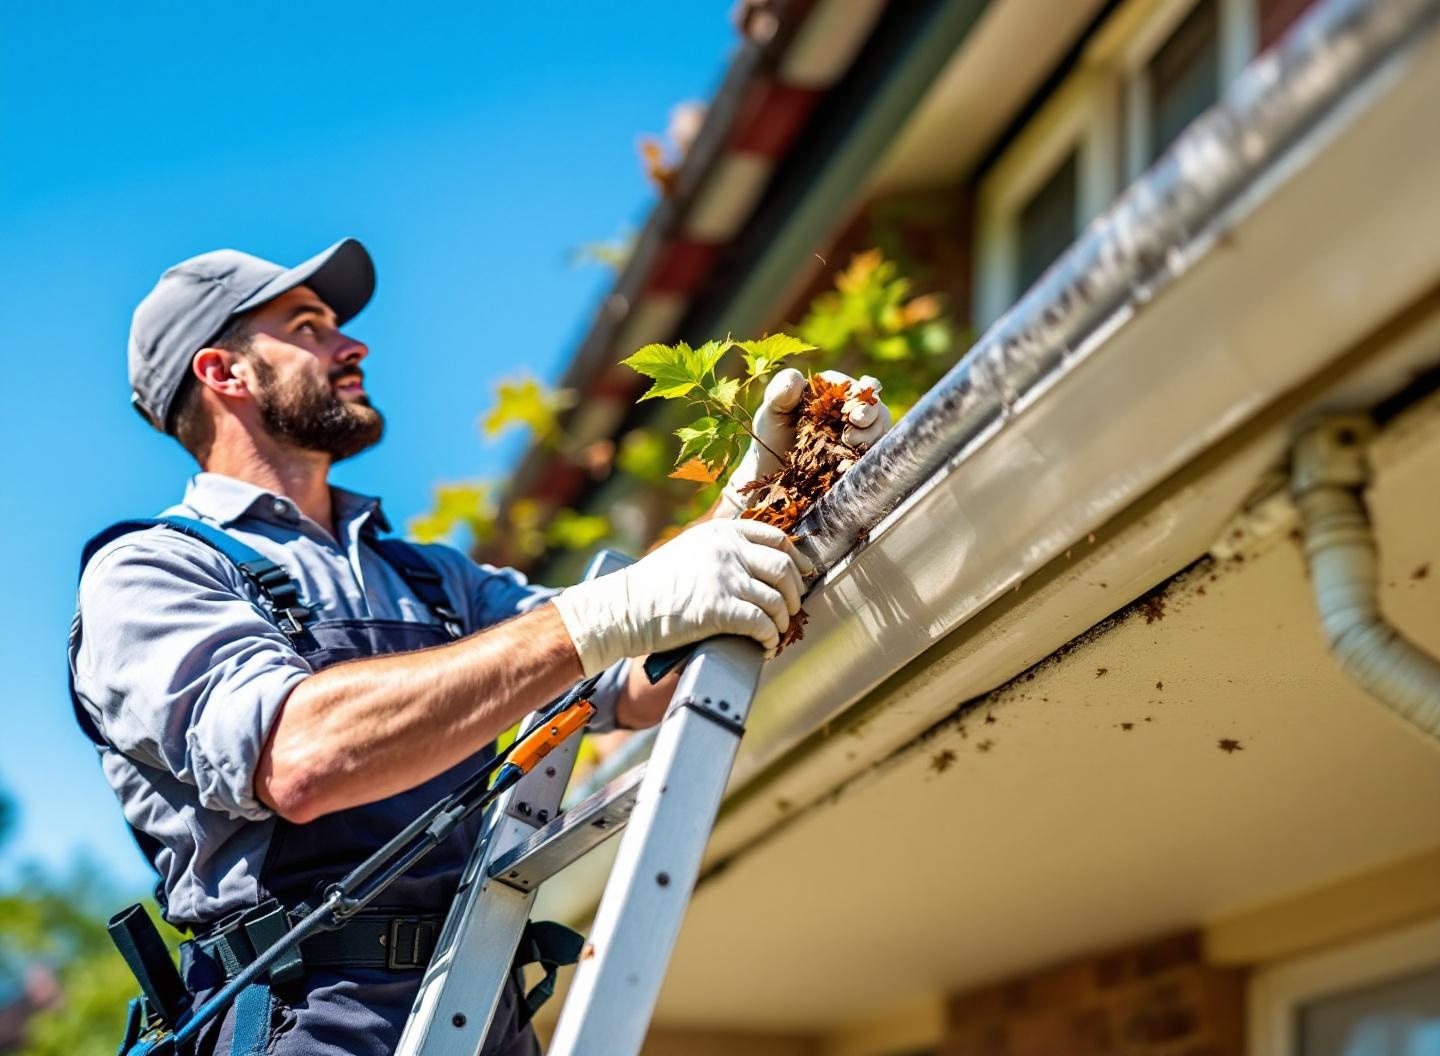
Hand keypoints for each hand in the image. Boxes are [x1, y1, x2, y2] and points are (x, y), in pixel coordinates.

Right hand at [551, 520, 811, 675]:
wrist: (623, 608)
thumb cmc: (653, 586)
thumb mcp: (690, 551)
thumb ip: (722, 552)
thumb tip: (759, 568)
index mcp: (722, 532)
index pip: (776, 539)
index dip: (795, 561)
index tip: (799, 577)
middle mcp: (727, 550)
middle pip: (784, 568)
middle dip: (794, 593)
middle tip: (790, 610)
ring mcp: (725, 579)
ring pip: (776, 600)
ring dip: (782, 621)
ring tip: (776, 632)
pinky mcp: (719, 610)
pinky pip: (762, 624)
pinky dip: (770, 639)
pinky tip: (765, 647)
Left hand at [719, 368, 890, 516]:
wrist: (773, 474)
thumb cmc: (769, 437)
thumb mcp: (770, 413)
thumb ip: (780, 393)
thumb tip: (797, 379)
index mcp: (827, 392)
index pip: (847, 384)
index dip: (852, 389)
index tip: (848, 399)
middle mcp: (846, 409)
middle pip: (870, 402)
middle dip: (868, 408)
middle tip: (856, 419)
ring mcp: (856, 431)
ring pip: (879, 423)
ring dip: (871, 430)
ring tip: (849, 440)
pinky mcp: (859, 454)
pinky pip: (876, 448)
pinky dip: (870, 451)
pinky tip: (851, 459)